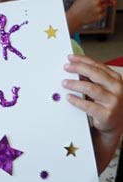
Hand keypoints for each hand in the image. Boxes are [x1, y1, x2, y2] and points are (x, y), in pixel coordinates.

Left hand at [62, 54, 122, 172]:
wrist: (113, 123)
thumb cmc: (105, 102)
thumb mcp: (101, 86)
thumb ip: (91, 77)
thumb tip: (74, 67)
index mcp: (115, 78)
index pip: (97, 65)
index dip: (82, 60)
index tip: (70, 58)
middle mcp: (116, 88)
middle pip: (95, 73)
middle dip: (78, 68)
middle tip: (66, 67)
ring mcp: (113, 101)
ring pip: (90, 88)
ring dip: (75, 84)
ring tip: (65, 82)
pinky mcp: (106, 114)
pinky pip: (88, 105)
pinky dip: (76, 100)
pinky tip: (69, 97)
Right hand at [67, 0, 113, 34]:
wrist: (74, 18)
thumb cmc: (76, 7)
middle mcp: (97, 1)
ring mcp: (99, 9)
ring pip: (106, 4)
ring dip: (103, 4)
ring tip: (95, 6)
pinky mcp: (100, 15)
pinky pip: (104, 12)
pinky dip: (101, 12)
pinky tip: (94, 12)